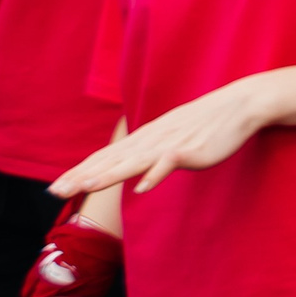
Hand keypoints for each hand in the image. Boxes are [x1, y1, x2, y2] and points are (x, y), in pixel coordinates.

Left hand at [50, 80, 272, 197]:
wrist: (240, 104)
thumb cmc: (208, 121)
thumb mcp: (173, 134)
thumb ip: (152, 149)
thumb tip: (135, 168)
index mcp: (146, 138)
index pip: (106, 157)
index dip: (80, 171)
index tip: (57, 187)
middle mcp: (151, 140)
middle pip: (111, 160)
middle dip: (82, 176)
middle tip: (54, 192)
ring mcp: (170, 144)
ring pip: (133, 162)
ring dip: (107, 175)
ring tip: (84, 186)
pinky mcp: (191, 150)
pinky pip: (169, 163)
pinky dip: (155, 175)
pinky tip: (141, 188)